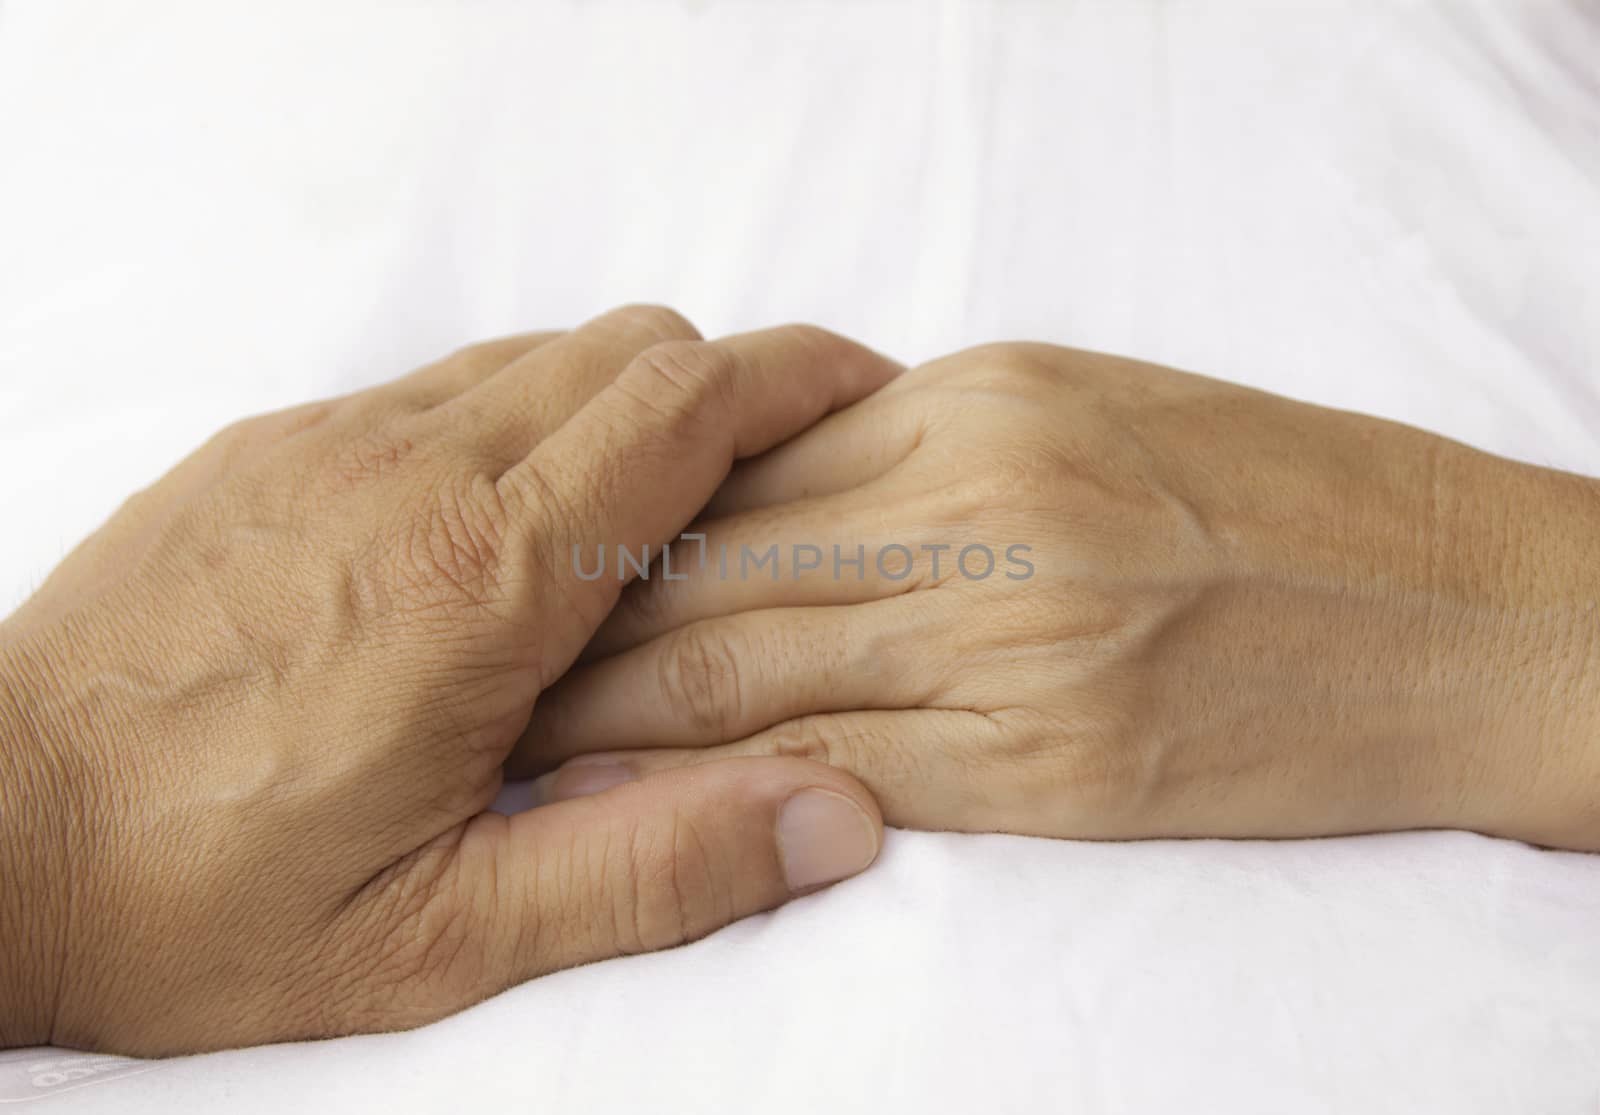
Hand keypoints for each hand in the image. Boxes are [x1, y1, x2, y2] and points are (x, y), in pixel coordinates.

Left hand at [0, 307, 892, 1055]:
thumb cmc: (202, 903)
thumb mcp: (444, 939)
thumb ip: (655, 869)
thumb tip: (836, 814)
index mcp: (486, 579)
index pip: (687, 403)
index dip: (800, 380)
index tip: (865, 394)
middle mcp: (415, 470)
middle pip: (627, 347)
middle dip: (729, 383)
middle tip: (779, 473)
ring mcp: (331, 441)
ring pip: (535, 354)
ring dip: (623, 401)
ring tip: (652, 515)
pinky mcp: (270, 446)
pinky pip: (438, 384)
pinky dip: (520, 417)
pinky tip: (506, 529)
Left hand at [514, 342, 1599, 848]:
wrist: (1465, 617)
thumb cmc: (1289, 498)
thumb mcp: (1092, 406)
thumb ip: (928, 445)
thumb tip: (779, 476)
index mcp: (980, 402)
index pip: (736, 448)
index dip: (612, 502)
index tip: (534, 542)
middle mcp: (983, 506)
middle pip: (712, 554)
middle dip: (573, 609)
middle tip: (472, 647)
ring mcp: (1012, 638)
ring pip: (747, 663)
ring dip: (611, 701)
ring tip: (505, 731)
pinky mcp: (1048, 763)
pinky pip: (838, 768)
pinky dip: (714, 784)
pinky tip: (628, 801)